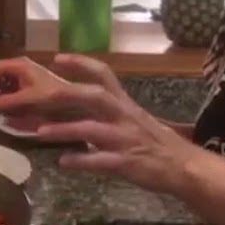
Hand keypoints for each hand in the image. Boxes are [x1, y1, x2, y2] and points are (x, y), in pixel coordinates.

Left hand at [0, 55, 197, 194]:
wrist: (184, 167)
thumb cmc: (157, 144)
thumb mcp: (133, 122)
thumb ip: (107, 116)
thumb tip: (78, 115)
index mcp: (125, 104)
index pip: (104, 74)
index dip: (81, 64)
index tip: (57, 58)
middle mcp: (124, 116)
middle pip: (96, 96)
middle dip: (68, 93)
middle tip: (43, 94)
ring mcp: (125, 139)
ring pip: (92, 129)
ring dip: (65, 130)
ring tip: (40, 133)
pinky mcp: (127, 163)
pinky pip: (101, 160)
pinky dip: (81, 161)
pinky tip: (64, 162)